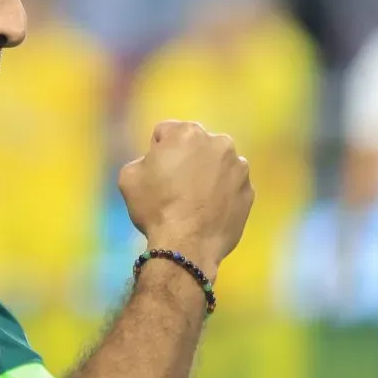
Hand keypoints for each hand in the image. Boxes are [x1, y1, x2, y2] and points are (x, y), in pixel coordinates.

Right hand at [118, 121, 253, 273]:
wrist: (186, 246)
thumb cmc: (155, 207)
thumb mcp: (129, 176)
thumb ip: (144, 159)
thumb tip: (156, 164)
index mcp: (188, 133)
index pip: (166, 132)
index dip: (157, 152)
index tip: (155, 172)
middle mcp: (219, 143)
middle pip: (196, 146)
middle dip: (187, 159)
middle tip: (175, 186)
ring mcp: (239, 168)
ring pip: (217, 165)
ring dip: (208, 175)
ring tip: (195, 202)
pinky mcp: (249, 193)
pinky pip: (231, 187)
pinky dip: (222, 194)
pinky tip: (209, 212)